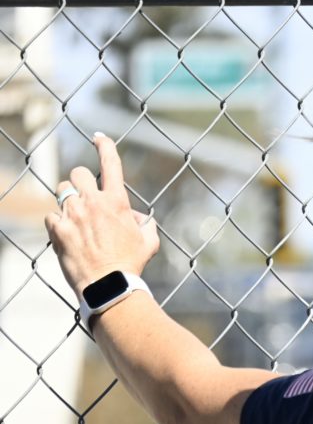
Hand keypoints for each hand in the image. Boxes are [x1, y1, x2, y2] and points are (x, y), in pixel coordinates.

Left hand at [44, 133, 158, 297]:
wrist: (110, 285)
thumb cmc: (132, 264)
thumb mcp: (149, 241)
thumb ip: (145, 223)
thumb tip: (138, 217)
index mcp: (117, 202)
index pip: (110, 164)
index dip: (105, 146)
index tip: (99, 138)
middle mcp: (93, 203)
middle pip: (77, 173)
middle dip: (80, 181)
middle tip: (84, 195)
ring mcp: (73, 215)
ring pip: (61, 191)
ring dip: (67, 200)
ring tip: (75, 217)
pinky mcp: (58, 230)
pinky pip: (51, 216)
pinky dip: (58, 224)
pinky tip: (67, 235)